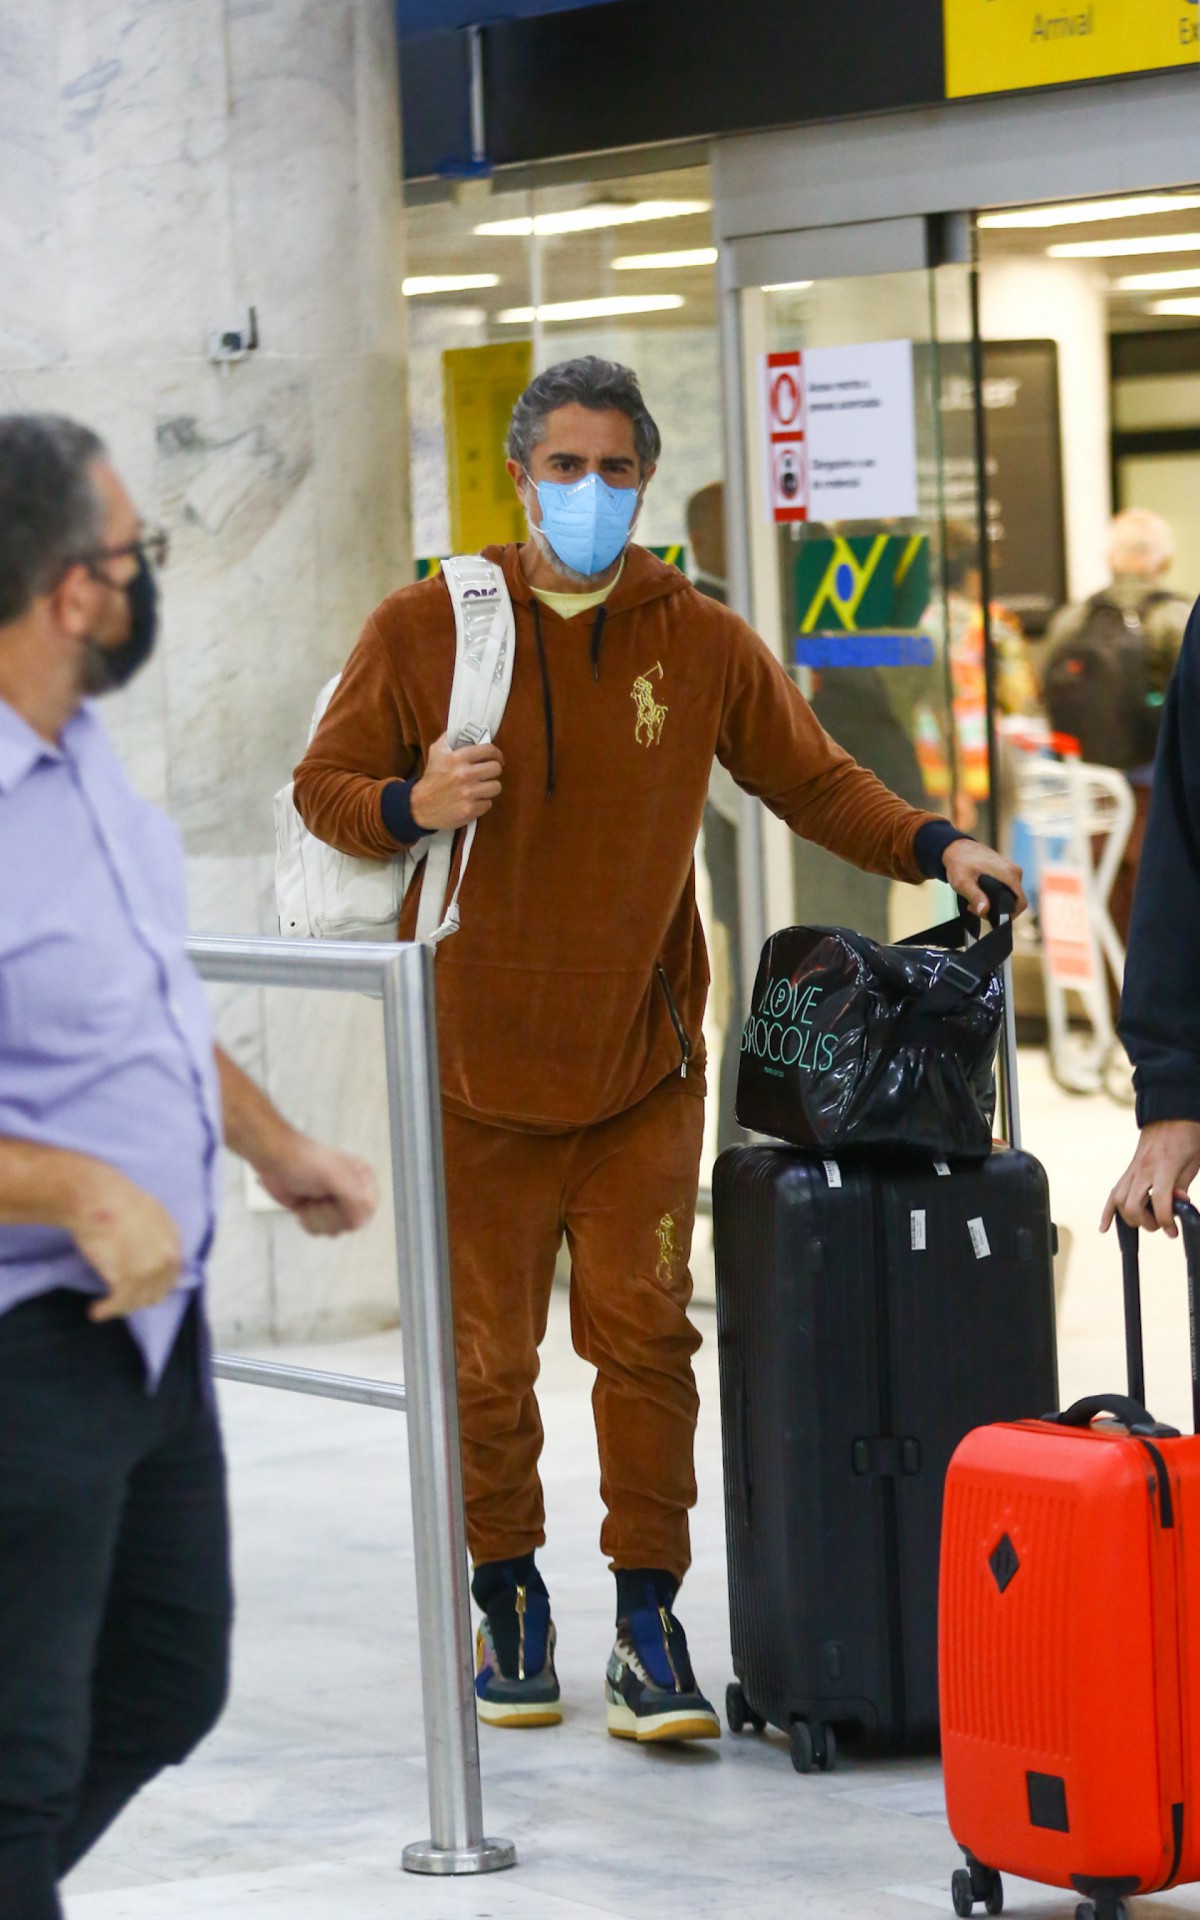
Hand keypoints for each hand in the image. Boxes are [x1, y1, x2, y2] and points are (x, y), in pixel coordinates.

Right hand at [65, 1163, 184, 1321]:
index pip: (171, 1272)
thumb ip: (153, 1233)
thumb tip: (145, 1250)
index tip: (139, 1288)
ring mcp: (150, 1269)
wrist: (98, 1197)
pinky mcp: (129, 1279)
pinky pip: (119, 1303)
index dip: (155, 1283)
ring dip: (121, 1306)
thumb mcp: (147, 1211)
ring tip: (103, 1308)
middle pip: (158, 1290)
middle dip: (139, 1297)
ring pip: (139, 1300)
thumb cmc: (114, 1198)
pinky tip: (96, 1311)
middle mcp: (168, 1255)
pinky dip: (107, 1310)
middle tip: (120, 1298)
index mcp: (174, 1237)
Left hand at [255, 1133, 378, 1237]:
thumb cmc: (303, 1161)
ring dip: (316, 1218)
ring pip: (334, 1230)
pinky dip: (307, 1221)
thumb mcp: (333, 1175)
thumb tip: (360, 1221)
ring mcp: (334, 1203)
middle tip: (318, 1198)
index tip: (335, 1203)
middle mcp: (352, 1192)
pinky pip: (319, 1231)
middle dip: (329, 1215)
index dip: (352, 1212)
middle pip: (351, 1223)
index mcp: (362, 1179)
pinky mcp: (318, 1213)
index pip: (369, 1209)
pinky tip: (302, 1205)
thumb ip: (353, 1198)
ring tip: (309, 1199)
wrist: (274, 1160)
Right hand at [411, 733, 503, 831]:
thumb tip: (464, 727)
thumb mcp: (436, 752)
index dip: (496, 754)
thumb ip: (450, 737)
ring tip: (480, 788)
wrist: (420, 806)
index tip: (496, 758)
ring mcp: (469, 793)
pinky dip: (482, 803)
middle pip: (496, 769)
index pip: (489, 750)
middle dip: (493, 771)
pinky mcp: (470, 810)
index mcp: (458, 758)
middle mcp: (465, 774)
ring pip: (496, 787)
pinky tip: (472, 800)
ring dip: (489, 788)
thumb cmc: (432, 778)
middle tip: (486, 774)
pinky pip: (488, 803)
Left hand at [942, 840, 1027, 919]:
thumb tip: (984, 910)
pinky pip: (1006, 888)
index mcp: (1009, 874)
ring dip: (995, 902)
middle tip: (976, 908)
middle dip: (997, 909)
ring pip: (1010, 895)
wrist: (957, 848)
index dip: (1009, 915)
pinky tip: (979, 893)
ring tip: (975, 901)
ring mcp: (1012, 870)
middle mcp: (1015, 871)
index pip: (1021, 903)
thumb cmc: (959, 863)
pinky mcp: (1007, 870)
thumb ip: (975, 896)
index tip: (991, 916)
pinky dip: (995, 895)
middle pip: (1015, 900)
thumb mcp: (963, 882)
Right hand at [1101, 1120, 1199, 1236]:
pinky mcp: (1129, 1169)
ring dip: (1130, 1218)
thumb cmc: (1187, 1136)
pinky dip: (1107, 1211)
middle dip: (1146, 1222)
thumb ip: (1182, 1185)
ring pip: (1119, 1201)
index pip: (1159, 1203)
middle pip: (1132, 1206)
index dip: (1166, 1222)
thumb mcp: (1193, 1162)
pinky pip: (1113, 1192)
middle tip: (1161, 1224)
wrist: (1171, 1113)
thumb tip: (1177, 1205)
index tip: (1172, 1232)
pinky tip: (1104, 1227)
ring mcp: (1133, 1169)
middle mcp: (1143, 1170)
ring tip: (1145, 1221)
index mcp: (1164, 1167)